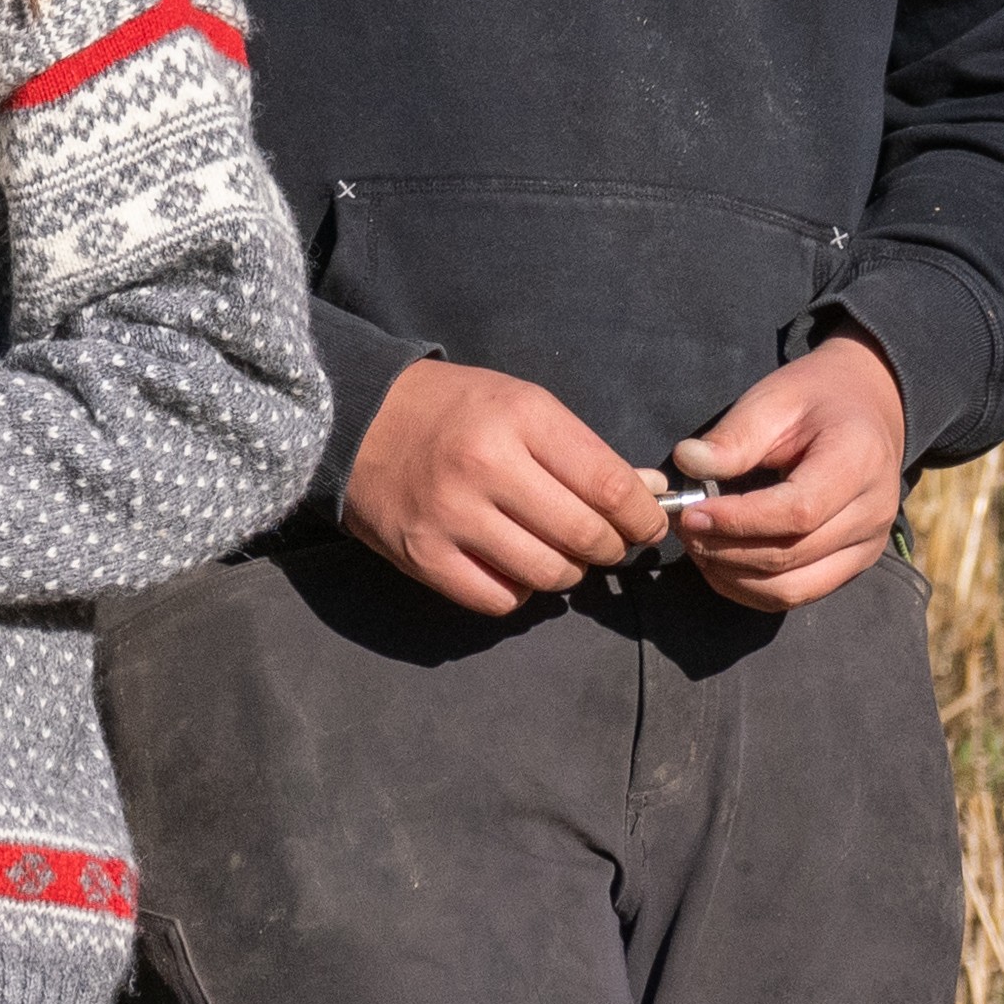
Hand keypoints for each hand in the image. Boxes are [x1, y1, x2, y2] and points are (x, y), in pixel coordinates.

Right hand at [341, 357, 670, 613]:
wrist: (356, 417)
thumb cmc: (452, 409)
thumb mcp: (521, 404)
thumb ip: (582, 451)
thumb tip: (647, 496)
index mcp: (518, 418)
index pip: (609, 486)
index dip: (642, 516)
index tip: (647, 525)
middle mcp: (485, 467)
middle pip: (584, 535)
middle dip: (610, 547)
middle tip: (605, 542)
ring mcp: (451, 516)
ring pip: (548, 574)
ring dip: (568, 572)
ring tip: (559, 553)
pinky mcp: (424, 555)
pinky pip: (499, 599)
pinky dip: (519, 591)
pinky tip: (513, 567)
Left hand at [669, 337, 906, 611]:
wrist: (866, 410)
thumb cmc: (817, 399)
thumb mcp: (776, 399)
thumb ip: (735, 437)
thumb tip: (687, 462)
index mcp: (859, 462)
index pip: (798, 512)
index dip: (738, 521)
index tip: (690, 512)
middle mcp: (873, 513)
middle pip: (792, 556)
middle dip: (725, 549)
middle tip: (681, 525)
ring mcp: (867, 546)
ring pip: (794, 587)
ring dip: (734, 575)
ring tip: (696, 543)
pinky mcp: (853, 565)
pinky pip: (799, 593)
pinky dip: (751, 588)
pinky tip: (718, 561)